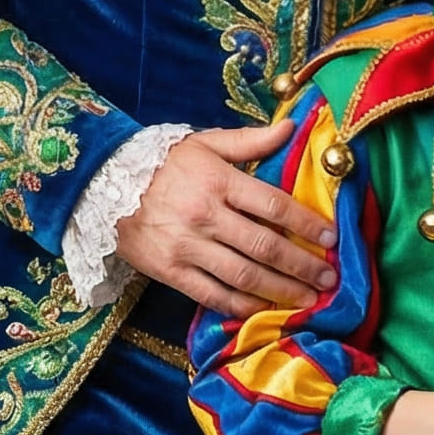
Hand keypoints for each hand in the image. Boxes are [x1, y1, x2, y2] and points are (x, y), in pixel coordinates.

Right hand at [114, 120, 335, 316]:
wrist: (102, 186)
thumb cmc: (163, 163)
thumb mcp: (205, 143)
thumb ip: (250, 140)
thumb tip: (292, 127)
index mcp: (219, 181)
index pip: (274, 205)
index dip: (306, 223)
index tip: (332, 238)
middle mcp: (206, 216)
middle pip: (264, 246)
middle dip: (302, 264)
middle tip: (329, 278)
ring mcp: (187, 247)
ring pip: (243, 275)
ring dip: (280, 289)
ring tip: (308, 298)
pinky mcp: (170, 271)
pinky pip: (212, 294)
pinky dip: (241, 304)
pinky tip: (264, 307)